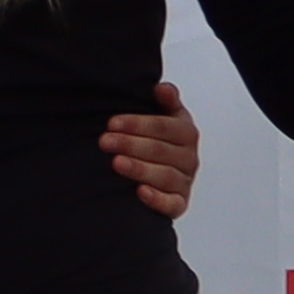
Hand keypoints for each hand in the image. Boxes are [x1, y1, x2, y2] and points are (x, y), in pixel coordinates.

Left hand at [99, 80, 200, 218]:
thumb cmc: (158, 142)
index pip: (164, 126)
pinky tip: (139, 192)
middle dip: (130, 144)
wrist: (159, 177)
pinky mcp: (178, 204)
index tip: (112, 122)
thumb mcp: (165, 117)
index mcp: (186, 133)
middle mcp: (189, 158)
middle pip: (161, 150)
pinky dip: (157, 199)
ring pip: (165, 176)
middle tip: (104, 141)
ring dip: (139, 168)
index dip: (138, 124)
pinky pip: (171, 204)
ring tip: (116, 162)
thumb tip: (162, 88)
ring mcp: (184, 182)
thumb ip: (167, 101)